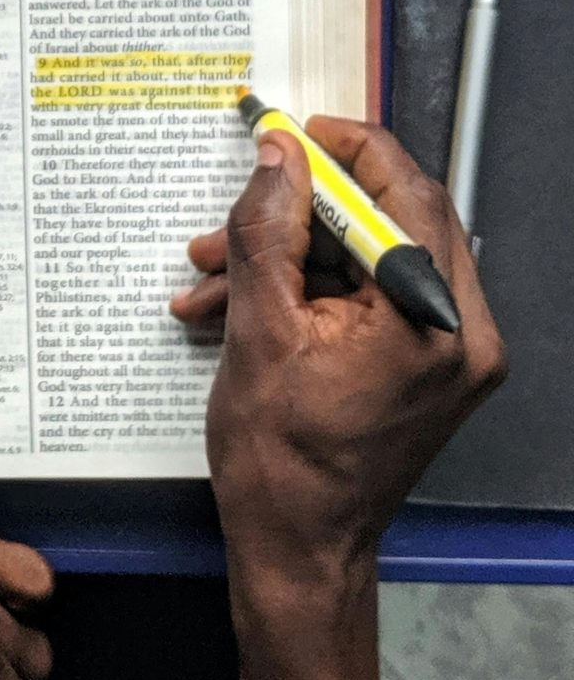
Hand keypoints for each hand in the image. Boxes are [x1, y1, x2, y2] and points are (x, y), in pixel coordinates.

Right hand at [170, 118, 506, 679]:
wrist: (298, 546)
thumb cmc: (282, 465)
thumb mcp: (257, 334)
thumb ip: (266, 235)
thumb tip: (276, 160)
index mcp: (433, 324)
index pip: (406, 196)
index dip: (347, 152)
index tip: (298, 133)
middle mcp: (462, 334)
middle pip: (392, 223)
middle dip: (303, 212)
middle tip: (246, 202)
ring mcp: (450, 353)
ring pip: (371, 261)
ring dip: (292, 256)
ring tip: (216, 273)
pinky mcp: (427, 366)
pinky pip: (370, 298)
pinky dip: (310, 292)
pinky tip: (241, 305)